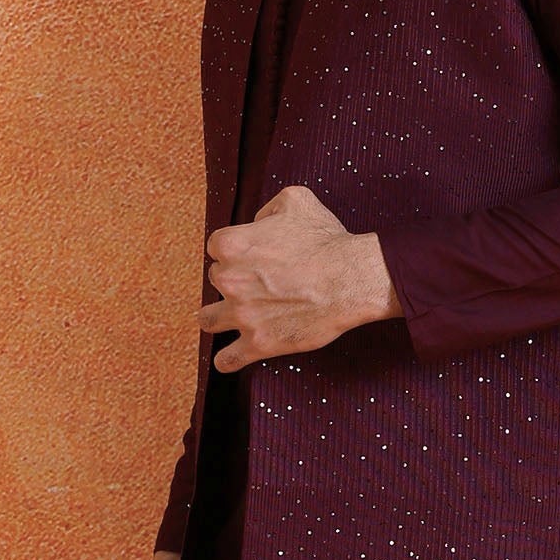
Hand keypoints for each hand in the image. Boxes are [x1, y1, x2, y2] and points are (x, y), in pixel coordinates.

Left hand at [200, 185, 400, 371]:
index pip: (216, 247)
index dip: (235, 251)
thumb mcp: (295, 200)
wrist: (350, 278)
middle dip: (234, 280)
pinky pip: (227, 359)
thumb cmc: (327, 240)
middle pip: (216, 280)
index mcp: (232, 244)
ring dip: (218, 316)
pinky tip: (231, 356)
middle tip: (257, 282)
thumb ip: (266, 209)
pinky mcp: (259, 342)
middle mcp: (229, 279)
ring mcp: (242, 314)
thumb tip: (256, 224)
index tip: (252, 257)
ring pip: (208, 319)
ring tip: (231, 316)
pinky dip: (227, 359)